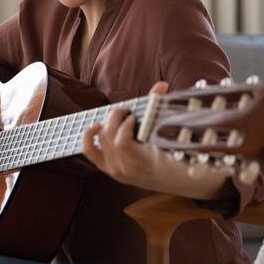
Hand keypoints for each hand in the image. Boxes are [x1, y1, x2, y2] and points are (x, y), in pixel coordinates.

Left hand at [82, 82, 237, 199]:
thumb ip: (161, 109)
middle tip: (126, 112)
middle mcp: (126, 169)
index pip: (122, 142)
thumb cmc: (174, 156)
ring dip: (107, 123)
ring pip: (100, 139)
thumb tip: (161, 85)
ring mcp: (114, 170)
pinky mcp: (107, 169)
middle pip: (109, 136)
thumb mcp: (170, 137)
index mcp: (144, 163)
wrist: (172, 179)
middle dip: (115, 118)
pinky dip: (88, 136)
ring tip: (119, 118)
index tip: (134, 117)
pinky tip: (96, 125)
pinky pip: (89, 151)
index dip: (125, 125)